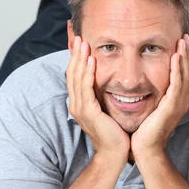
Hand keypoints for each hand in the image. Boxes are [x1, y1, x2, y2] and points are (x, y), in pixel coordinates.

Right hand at [66, 36, 129, 163]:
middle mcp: (76, 104)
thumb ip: (105, 95)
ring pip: (77, 78)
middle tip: (77, 34)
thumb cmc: (116, 132)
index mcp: (80, 102)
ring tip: (83, 42)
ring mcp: (80, 108)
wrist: (116, 153)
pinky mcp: (88, 112)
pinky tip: (91, 60)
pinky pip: (86, 88)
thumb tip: (111, 81)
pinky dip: (87, 72)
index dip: (76, 57)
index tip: (80, 40)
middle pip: (72, 73)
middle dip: (75, 53)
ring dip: (80, 58)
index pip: (75, 75)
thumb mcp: (108, 109)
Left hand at [131, 34, 188, 160]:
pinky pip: (177, 85)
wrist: (145, 150)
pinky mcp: (172, 108)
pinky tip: (176, 56)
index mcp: (177, 97)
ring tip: (184, 38)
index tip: (185, 35)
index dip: (185, 53)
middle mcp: (181, 99)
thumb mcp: (149, 106)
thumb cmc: (144, 130)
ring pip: (185, 74)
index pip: (183, 70)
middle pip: (188, 69)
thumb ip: (151, 92)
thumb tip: (143, 79)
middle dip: (188, 49)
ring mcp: (179, 103)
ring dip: (185, 55)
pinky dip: (178, 69)